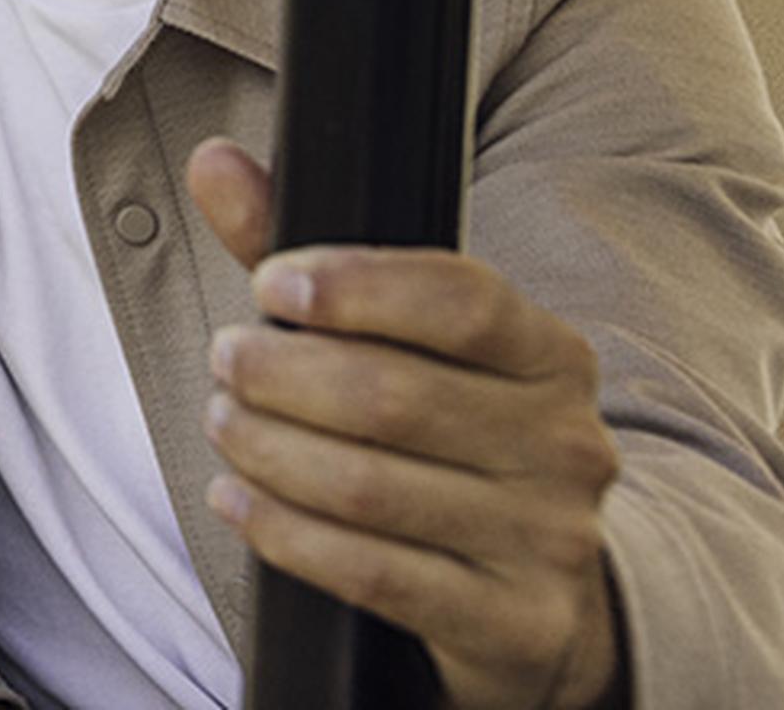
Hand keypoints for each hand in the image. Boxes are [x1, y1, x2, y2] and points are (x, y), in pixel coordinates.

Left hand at [186, 141, 625, 709]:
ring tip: (223, 423)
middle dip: (282, 371)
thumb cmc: (448, 442)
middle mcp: (567, 445)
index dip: (355, 285)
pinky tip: (237, 500)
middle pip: (394, 393)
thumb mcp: (398, 345)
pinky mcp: (511, 622)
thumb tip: (215, 161)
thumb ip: (308, 254)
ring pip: (370, 485)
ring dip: (268, 448)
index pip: (461, 299)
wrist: (536, 598)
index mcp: (553, 357)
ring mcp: (547, 539)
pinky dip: (284, 531)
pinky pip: (371, 572)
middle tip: (225, 360)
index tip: (271, 283)